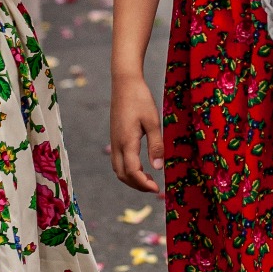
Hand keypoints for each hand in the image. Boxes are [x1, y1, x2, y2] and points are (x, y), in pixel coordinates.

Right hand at [110, 72, 163, 191]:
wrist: (124, 82)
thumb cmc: (140, 99)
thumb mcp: (153, 121)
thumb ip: (156, 145)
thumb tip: (158, 168)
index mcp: (127, 142)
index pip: (132, 172)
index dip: (144, 184)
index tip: (157, 189)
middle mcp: (117, 144)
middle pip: (122, 175)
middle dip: (137, 185)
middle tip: (154, 187)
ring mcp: (114, 141)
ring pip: (118, 169)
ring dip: (131, 179)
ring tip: (148, 179)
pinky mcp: (115, 137)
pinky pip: (117, 161)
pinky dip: (127, 170)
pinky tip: (140, 166)